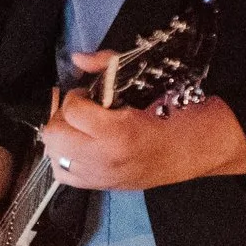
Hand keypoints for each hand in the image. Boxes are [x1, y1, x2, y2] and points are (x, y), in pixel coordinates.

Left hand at [43, 51, 245, 190]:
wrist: (193, 151)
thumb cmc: (173, 115)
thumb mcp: (143, 85)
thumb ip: (107, 67)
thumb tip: (78, 58)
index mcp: (118, 134)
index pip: (73, 110)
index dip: (76, 96)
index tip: (88, 94)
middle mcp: (104, 159)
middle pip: (54, 134)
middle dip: (62, 117)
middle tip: (79, 110)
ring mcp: (100, 177)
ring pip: (52, 155)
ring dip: (61, 137)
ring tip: (78, 129)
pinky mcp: (98, 187)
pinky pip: (62, 174)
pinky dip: (64, 159)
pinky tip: (79, 148)